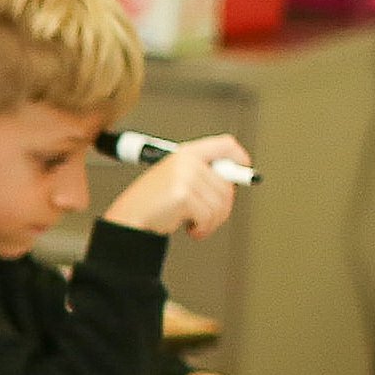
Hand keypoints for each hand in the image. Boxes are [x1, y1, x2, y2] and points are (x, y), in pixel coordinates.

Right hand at [100, 135, 250, 239]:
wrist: (129, 219)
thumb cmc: (152, 203)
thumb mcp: (177, 178)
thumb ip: (204, 174)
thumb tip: (236, 179)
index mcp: (187, 153)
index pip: (225, 145)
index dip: (239, 157)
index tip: (244, 170)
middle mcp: (187, 161)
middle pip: (227, 184)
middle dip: (222, 208)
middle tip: (207, 218)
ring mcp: (185, 176)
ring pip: (221, 204)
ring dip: (211, 222)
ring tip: (195, 223)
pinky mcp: (183, 195)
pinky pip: (209, 217)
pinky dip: (202, 229)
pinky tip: (190, 228)